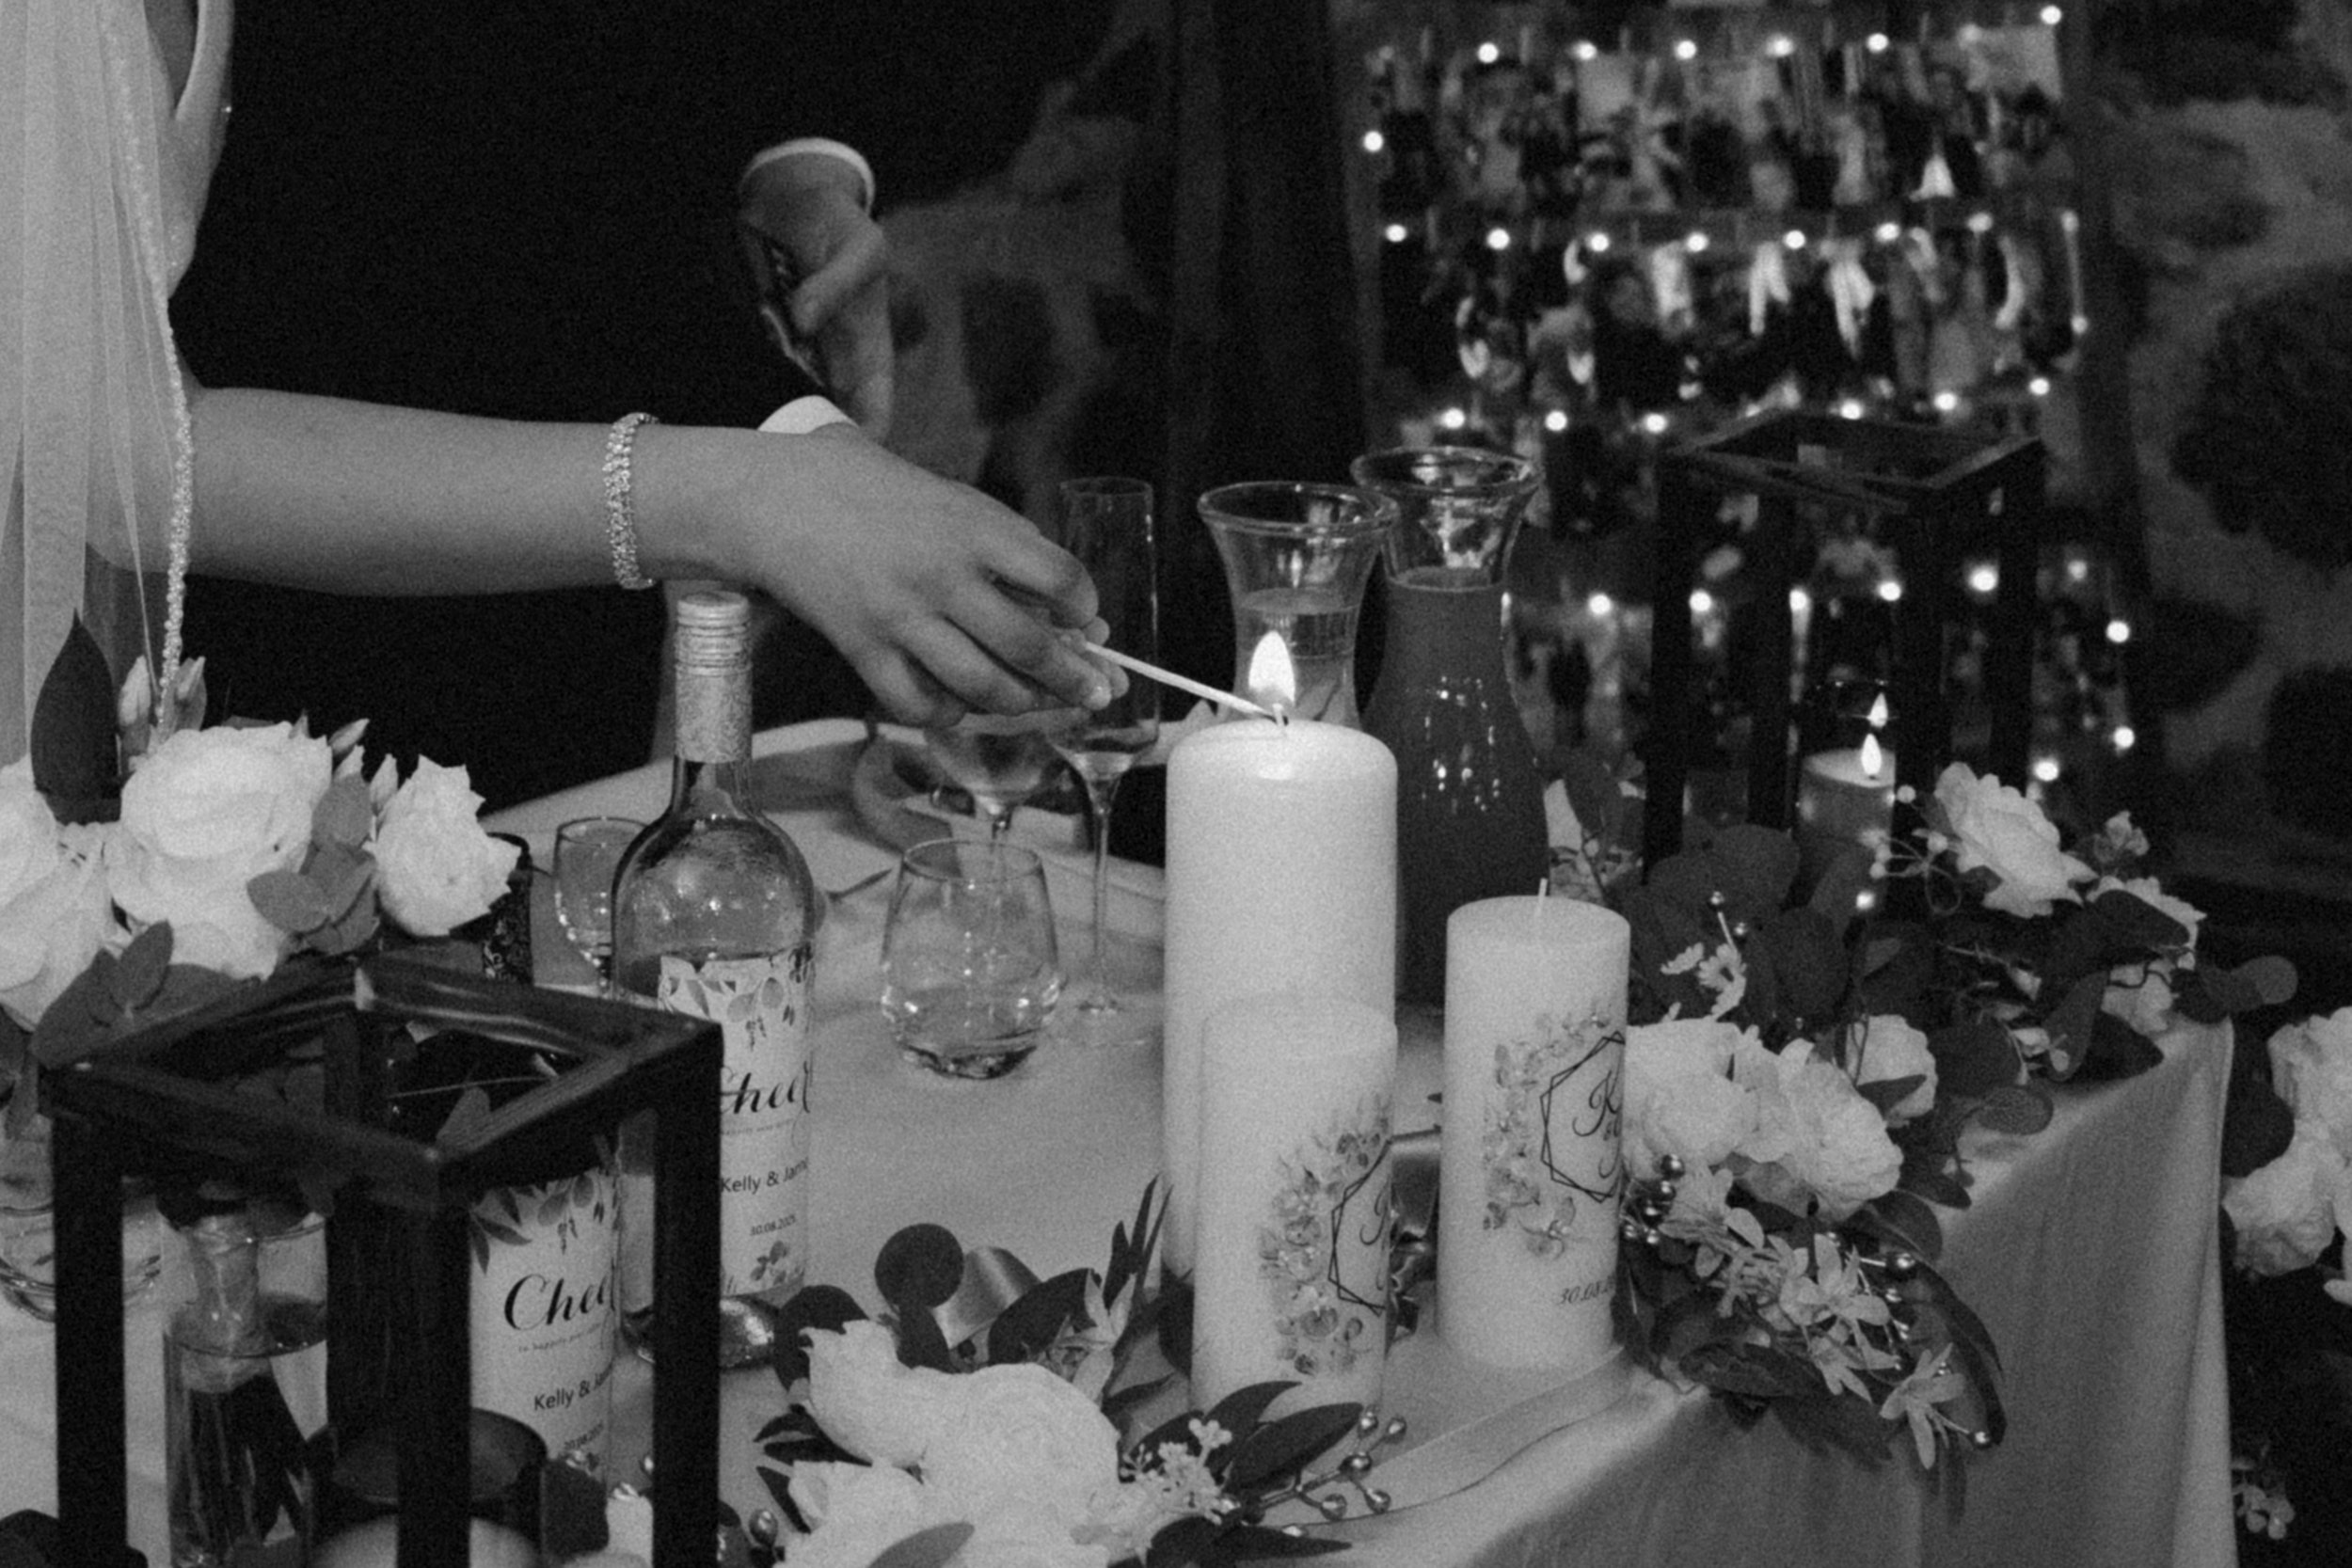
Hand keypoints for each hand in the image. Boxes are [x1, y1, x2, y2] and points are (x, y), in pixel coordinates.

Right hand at [721, 426, 1109, 726]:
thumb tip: (1073, 611)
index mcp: (974, 529)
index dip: (1085, 607)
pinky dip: (949, 712)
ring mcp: (901, 618)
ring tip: (1034, 702)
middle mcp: (942, 576)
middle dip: (1074, 681)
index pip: (1059, 577)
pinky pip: (920, 705)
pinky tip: (958, 700)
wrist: (782, 499)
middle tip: (1096, 693)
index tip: (1087, 620)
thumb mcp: (955, 501)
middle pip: (1029, 647)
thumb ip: (1011, 548)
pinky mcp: (863, 650)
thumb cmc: (879, 495)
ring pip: (982, 687)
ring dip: (1021, 704)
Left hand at [738, 153, 893, 431]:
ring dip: (765, 420)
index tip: (827, 459)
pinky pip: (750, 380)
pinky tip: (719, 399)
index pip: (874, 418)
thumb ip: (836, 283)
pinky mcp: (760, 348)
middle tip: (770, 452)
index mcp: (868, 354)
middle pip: (823, 427)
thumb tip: (803, 320)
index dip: (859, 447)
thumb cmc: (839, 221)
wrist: (789, 195)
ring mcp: (795, 362)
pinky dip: (737, 391)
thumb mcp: (859, 245)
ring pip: (783, 410)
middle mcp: (833, 368)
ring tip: (740, 433)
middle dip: (802, 444)